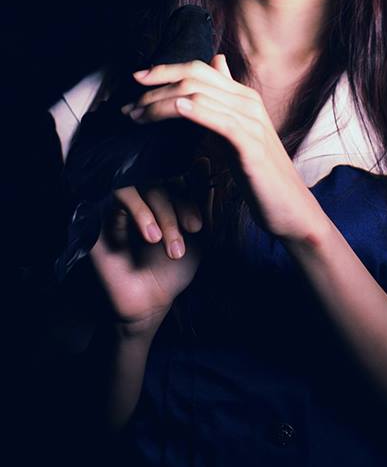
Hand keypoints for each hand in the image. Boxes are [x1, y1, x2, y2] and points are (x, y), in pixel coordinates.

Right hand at [89, 165, 210, 330]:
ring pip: (141, 187)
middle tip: (181, 241)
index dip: (189, 201)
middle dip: (173, 213)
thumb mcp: (198, 237)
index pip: (178, 182)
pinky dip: (139, 211)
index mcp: (165, 198)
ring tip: (159, 241)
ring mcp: (120, 204)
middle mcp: (142, 197)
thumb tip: (204, 163)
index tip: (197, 227)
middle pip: (159, 184)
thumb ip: (201, 203)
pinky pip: (118, 195)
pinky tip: (150, 236)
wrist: (148, 303)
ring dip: (158, 212)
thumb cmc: (173, 270)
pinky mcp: (101, 213)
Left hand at [122, 55, 327, 245]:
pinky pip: (217, 119)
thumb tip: (216, 63)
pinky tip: (174, 111)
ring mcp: (251, 121)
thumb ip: (223, 102)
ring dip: (160, 103)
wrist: (289, 207)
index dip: (165, 69)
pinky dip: (192, 111)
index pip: (199, 68)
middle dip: (155, 87)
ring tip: (136, 117)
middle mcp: (248, 102)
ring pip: (199, 95)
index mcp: (243, 97)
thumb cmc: (258, 174)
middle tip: (127, 105)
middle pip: (195, 77)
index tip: (136, 79)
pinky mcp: (250, 144)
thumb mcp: (236, 133)